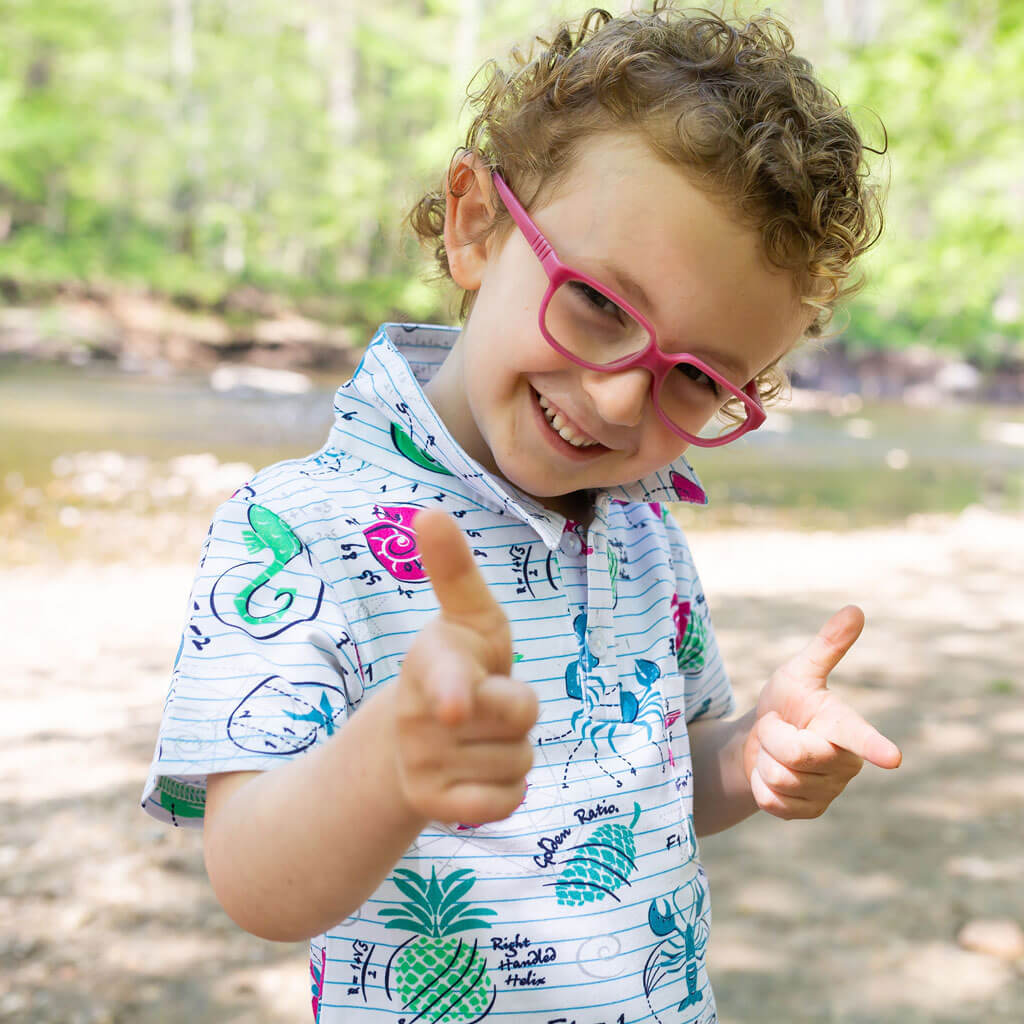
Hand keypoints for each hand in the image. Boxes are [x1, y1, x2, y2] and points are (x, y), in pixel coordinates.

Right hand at [393, 509, 538, 825]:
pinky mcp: (432, 804)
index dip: (454, 689)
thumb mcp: (467, 617)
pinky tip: (478, 773)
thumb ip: (454, 570)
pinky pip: (504, 803)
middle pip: (521, 714)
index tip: (455, 705)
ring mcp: (420, 760)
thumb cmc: (460, 663)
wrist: (415, 739)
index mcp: (430, 658)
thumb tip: (428, 511)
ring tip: (480, 738)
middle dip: (518, 708)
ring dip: (513, 751)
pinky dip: (506, 792)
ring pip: (518, 760)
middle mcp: (417, 710)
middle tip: (489, 702)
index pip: (446, 674)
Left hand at [742, 605, 901, 819]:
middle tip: (778, 728)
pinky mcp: (807, 812)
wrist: (758, 742)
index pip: (859, 735)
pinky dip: (760, 785)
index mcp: (845, 726)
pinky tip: (770, 776)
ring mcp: (828, 792)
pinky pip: (772, 800)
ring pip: (780, 777)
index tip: (893, 757)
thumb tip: (856, 609)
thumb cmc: (785, 703)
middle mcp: (846, 764)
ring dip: (765, 760)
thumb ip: (827, 646)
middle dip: (773, 736)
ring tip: (776, 751)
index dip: (874, 746)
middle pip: (795, 753)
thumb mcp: (798, 672)